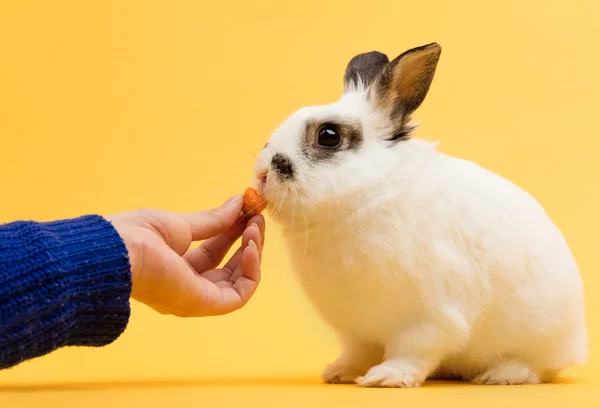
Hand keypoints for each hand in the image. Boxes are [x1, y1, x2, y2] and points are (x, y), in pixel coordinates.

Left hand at [106, 195, 263, 316]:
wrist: (118, 250)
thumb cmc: (137, 236)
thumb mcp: (181, 224)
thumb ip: (213, 220)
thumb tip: (238, 203)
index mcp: (176, 268)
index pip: (214, 252)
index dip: (233, 230)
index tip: (246, 209)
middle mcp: (188, 287)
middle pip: (229, 267)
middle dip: (246, 239)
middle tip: (256, 214)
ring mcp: (197, 298)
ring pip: (238, 281)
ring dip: (252, 252)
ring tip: (255, 225)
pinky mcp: (204, 304)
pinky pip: (240, 293)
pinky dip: (251, 270)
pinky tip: (250, 245)